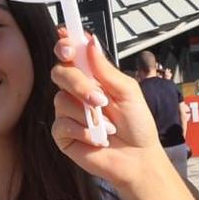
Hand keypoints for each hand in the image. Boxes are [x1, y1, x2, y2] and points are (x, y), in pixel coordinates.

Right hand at [49, 27, 163, 188]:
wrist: (138, 158)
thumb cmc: (137, 124)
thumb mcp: (127, 91)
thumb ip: (106, 69)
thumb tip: (90, 41)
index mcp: (92, 76)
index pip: (71, 54)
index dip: (65, 45)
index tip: (68, 44)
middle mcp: (76, 91)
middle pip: (60, 72)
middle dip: (78, 83)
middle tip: (100, 99)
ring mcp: (68, 112)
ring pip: (61, 100)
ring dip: (88, 114)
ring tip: (108, 127)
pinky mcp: (63, 134)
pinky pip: (62, 125)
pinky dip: (83, 131)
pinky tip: (97, 138)